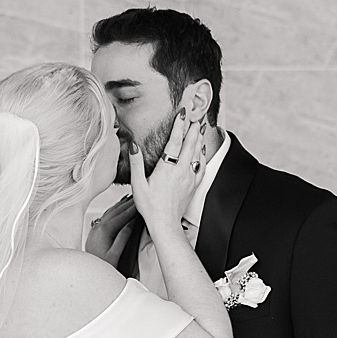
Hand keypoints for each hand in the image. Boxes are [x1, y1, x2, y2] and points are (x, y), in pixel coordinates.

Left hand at [85, 193, 137, 264]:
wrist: (87, 272)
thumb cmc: (102, 265)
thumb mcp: (115, 254)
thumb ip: (123, 238)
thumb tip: (131, 225)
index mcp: (104, 231)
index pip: (121, 216)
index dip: (132, 209)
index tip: (140, 202)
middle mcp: (98, 227)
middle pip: (115, 211)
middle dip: (127, 203)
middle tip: (138, 196)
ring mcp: (95, 229)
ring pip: (109, 212)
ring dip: (120, 205)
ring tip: (130, 198)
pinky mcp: (95, 232)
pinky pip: (105, 217)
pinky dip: (113, 210)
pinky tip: (117, 208)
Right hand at [128, 108, 206, 233]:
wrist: (165, 224)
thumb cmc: (150, 206)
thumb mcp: (138, 184)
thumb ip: (136, 163)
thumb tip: (134, 145)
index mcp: (167, 168)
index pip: (174, 141)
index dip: (179, 125)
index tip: (182, 113)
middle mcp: (181, 170)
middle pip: (190, 144)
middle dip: (193, 128)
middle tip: (196, 115)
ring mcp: (190, 177)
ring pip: (197, 153)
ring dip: (199, 139)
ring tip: (200, 127)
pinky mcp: (194, 185)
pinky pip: (201, 166)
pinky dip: (202, 155)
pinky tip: (202, 150)